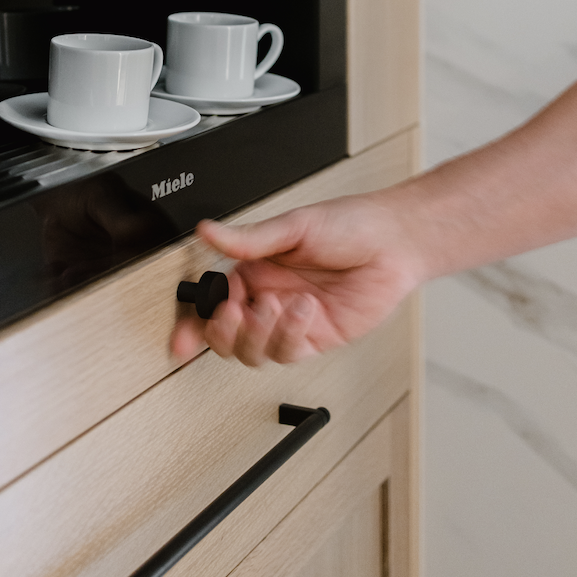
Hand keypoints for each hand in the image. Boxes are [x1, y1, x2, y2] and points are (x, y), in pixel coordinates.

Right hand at [169, 190, 419, 367]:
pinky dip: (288, 334)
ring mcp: (292, 320)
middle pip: (227, 335)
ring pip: (254, 349)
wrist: (395, 242)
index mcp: (256, 268)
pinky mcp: (316, 337)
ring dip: (258, 332)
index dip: (193, 322)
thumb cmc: (351, 224)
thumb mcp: (294, 225)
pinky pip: (288, 351)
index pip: (213, 300)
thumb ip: (248, 239)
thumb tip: (207, 231)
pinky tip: (303, 310)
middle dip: (223, 331)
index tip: (181, 337)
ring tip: (274, 306)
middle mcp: (269, 295)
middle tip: (234, 314)